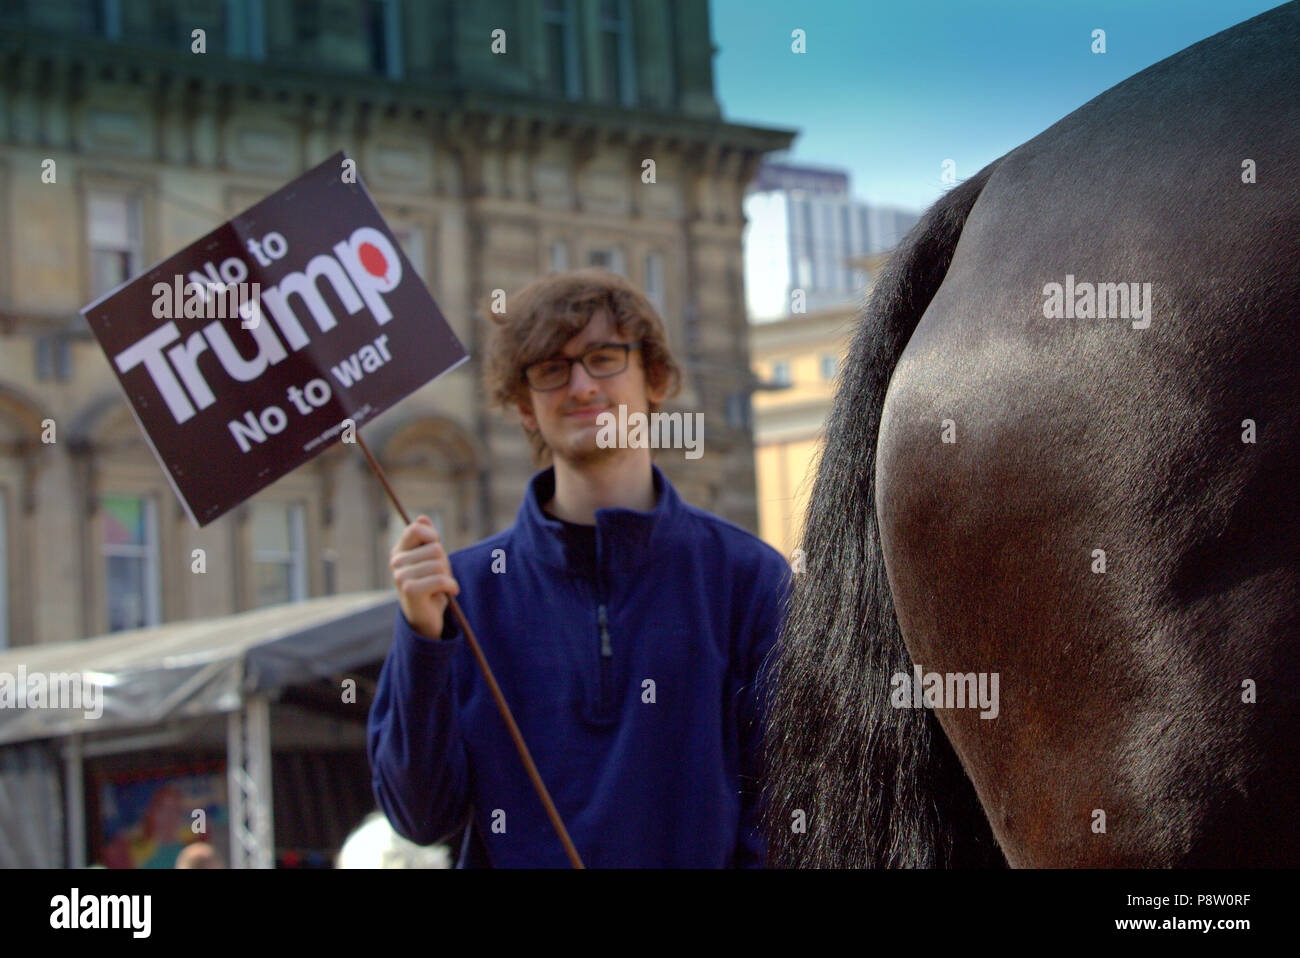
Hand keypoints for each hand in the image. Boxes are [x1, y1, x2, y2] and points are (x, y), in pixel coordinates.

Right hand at [389, 516, 460, 639]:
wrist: (426, 617)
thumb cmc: (431, 585)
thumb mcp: (432, 559)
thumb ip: (428, 539)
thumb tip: (423, 518)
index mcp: (399, 551)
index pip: (417, 529)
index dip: (433, 537)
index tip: (436, 551)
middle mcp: (396, 562)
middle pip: (435, 548)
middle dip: (444, 563)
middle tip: (440, 576)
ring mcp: (400, 576)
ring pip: (439, 564)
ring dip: (447, 576)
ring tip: (441, 586)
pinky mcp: (410, 591)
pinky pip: (440, 580)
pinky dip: (451, 586)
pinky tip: (449, 592)